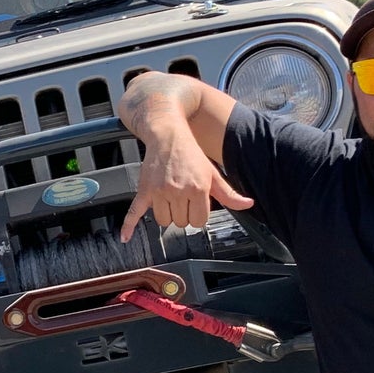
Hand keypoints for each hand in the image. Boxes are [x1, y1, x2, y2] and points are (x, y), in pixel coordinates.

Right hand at [120, 132, 250, 240]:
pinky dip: (129, 225)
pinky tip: (125, 237)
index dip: (198, 214)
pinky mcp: (144, 190)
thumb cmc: (191, 153)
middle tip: (183, 197)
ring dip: (167, 214)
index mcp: (197, 189)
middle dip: (183, 213)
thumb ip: (229, 193)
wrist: (167, 135)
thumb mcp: (213, 173)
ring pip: (163, 221)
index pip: (198, 221)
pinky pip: (135, 212)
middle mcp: (178, 191)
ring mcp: (159, 192)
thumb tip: (248, 204)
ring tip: (170, 198)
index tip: (196, 204)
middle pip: (180, 223)